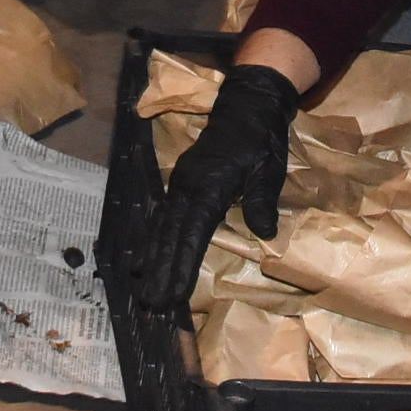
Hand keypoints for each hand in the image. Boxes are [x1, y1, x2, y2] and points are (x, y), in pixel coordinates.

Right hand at [136, 62, 301, 307]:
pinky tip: (146, 257)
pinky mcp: (180, 183)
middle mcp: (187, 187)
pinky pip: (163, 216)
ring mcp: (180, 183)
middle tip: (150, 303)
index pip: (193, 235)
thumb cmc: (261, 140)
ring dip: (152, 259)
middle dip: (159, 271)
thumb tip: (264, 234)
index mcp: (209, 186)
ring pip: (162, 227)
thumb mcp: (269, 169)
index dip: (182, 266)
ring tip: (142, 289)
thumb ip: (262, 201)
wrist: (247, 107)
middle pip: (170, 236)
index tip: (173, 294)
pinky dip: (154, 239)